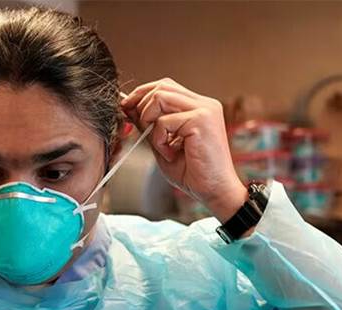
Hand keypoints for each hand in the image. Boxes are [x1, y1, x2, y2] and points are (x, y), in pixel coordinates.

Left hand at [121, 78, 246, 221]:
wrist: (215, 191)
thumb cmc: (193, 172)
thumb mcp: (163, 144)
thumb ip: (149, 125)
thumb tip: (129, 108)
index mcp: (198, 107)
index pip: (166, 86)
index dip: (142, 94)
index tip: (126, 108)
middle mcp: (204, 104)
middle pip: (161, 86)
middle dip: (140, 104)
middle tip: (137, 127)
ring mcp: (205, 110)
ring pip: (160, 97)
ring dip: (149, 122)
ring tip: (159, 145)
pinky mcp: (201, 121)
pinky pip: (163, 121)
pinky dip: (158, 140)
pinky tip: (170, 154)